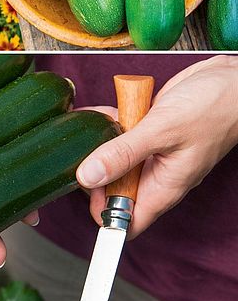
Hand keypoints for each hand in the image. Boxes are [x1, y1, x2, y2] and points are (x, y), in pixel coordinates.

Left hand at [76, 55, 237, 238]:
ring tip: (84, 132)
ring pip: (113, 158)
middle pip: (113, 188)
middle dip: (93, 173)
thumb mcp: (163, 131)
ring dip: (97, 145)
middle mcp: (156, 172)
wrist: (230, 80)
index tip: (81, 193)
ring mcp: (151, 151)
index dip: (102, 215)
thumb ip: (124, 154)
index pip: (128, 219)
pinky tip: (95, 114)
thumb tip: (89, 176)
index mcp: (164, 186)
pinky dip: (106, 124)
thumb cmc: (214, 108)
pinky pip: (119, 133)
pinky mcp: (147, 130)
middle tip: (78, 153)